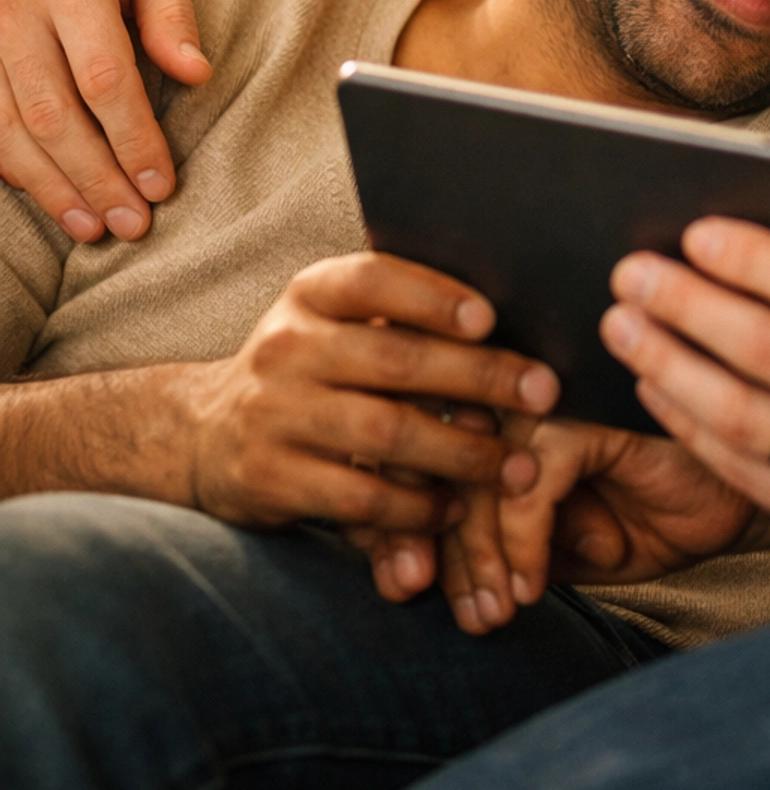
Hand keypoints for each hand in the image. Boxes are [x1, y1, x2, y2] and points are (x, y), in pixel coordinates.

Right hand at [0, 0, 207, 240]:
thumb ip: (174, 10)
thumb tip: (194, 75)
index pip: (103, 76)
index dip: (132, 139)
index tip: (160, 185)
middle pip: (50, 112)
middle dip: (92, 177)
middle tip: (131, 224)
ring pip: (3, 124)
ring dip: (48, 184)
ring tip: (91, 225)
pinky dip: (6, 162)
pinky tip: (44, 192)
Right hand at [185, 251, 558, 532]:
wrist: (204, 432)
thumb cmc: (308, 370)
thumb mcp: (334, 325)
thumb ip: (399, 320)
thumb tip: (502, 322)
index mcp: (310, 294)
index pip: (373, 281)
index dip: (432, 297)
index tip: (490, 317)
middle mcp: (287, 345)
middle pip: (395, 360)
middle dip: (479, 377)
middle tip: (544, 393)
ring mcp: (273, 413)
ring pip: (383, 433)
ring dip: (461, 452)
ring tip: (515, 467)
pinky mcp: (268, 477)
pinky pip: (358, 496)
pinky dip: (415, 506)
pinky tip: (453, 509)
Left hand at [359, 420, 751, 635]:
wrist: (736, 498)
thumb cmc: (645, 513)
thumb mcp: (556, 548)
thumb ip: (494, 548)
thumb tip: (416, 582)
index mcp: (492, 407)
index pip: (417, 454)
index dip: (396, 518)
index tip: (402, 588)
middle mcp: (510, 385)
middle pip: (434, 457)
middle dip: (427, 540)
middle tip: (439, 607)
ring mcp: (546, 389)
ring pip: (476, 472)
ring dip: (476, 555)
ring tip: (490, 615)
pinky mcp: (585, 407)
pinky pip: (530, 482)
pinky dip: (522, 543)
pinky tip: (530, 589)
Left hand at [601, 149, 769, 557]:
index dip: (752, 260)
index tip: (695, 230)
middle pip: (769, 357)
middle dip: (687, 309)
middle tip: (630, 271)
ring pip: (748, 425)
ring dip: (672, 371)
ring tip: (623, 324)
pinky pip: (755, 481)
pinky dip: (696, 433)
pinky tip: (659, 387)